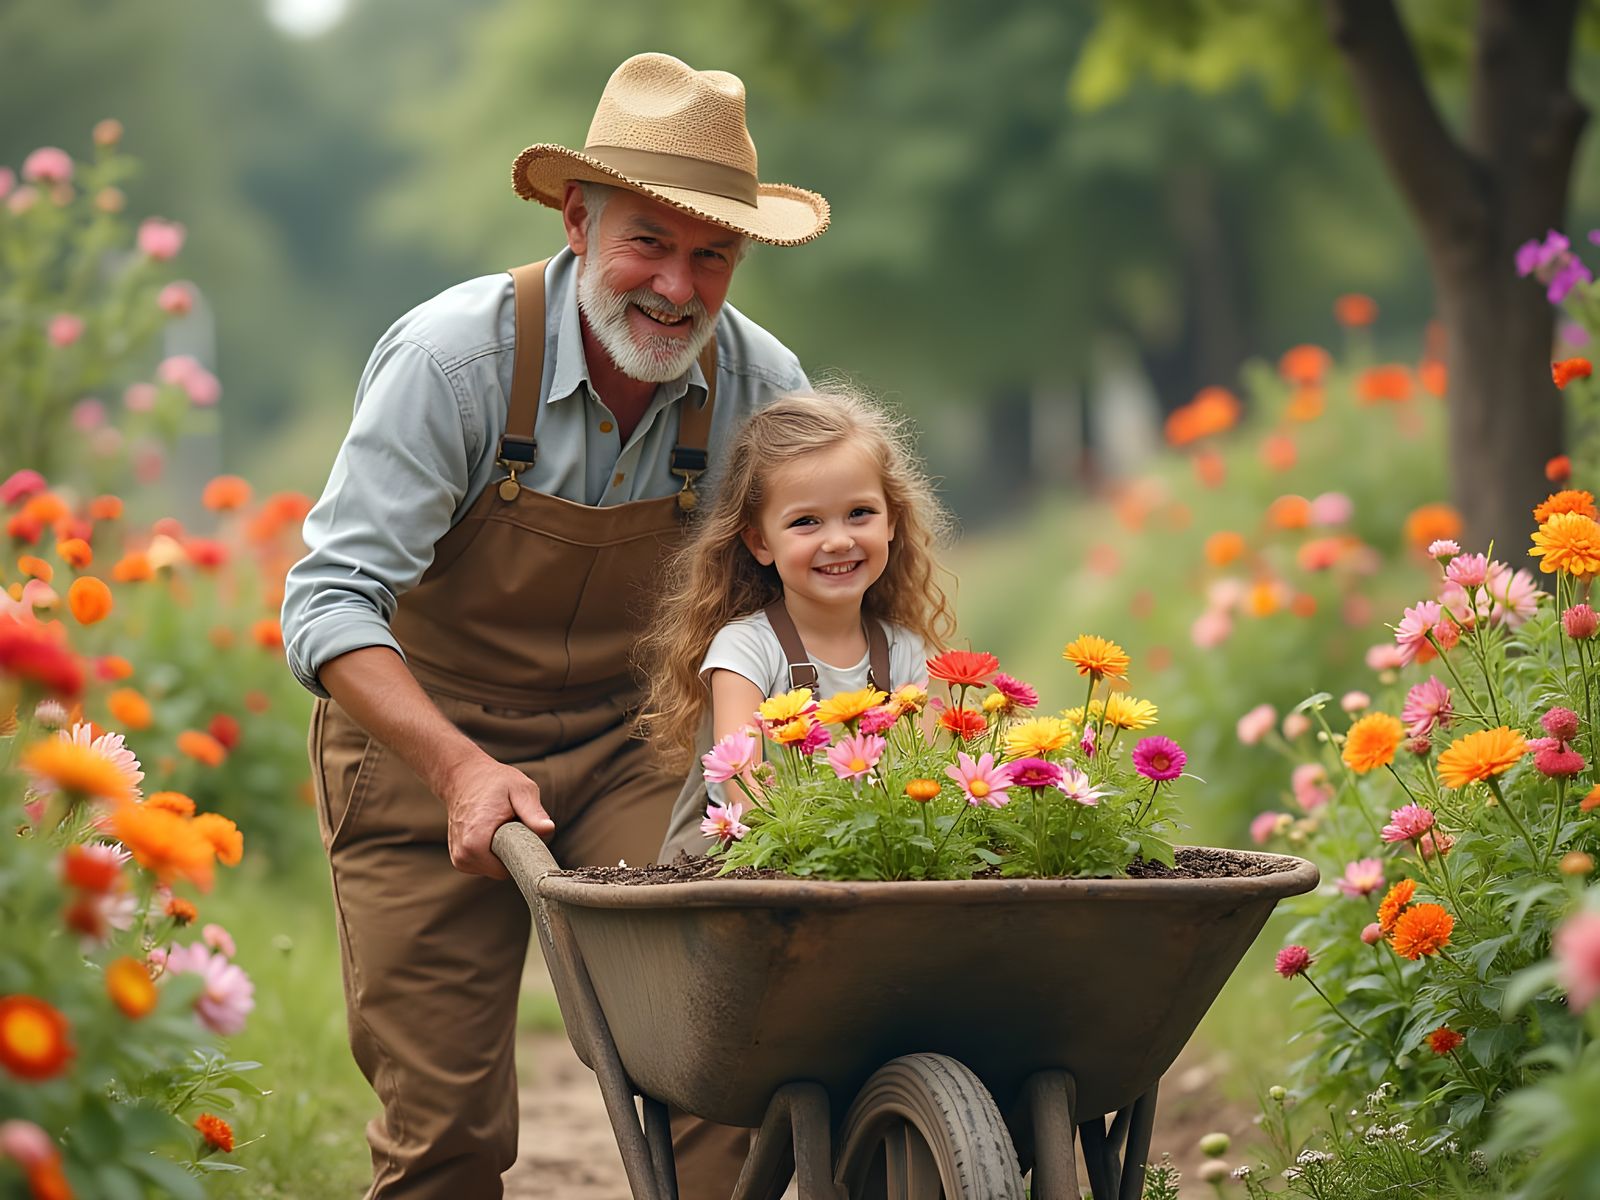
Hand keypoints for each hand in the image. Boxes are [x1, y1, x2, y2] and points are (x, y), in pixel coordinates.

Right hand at [440, 755, 555, 878]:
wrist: (463, 776)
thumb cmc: (494, 782)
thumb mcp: (520, 790)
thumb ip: (533, 813)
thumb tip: (548, 829)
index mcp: (476, 841)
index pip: (510, 869)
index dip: (523, 854)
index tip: (526, 834)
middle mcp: (463, 855)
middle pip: (502, 870)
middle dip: (513, 851)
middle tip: (514, 825)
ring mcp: (459, 859)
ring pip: (494, 868)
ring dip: (503, 851)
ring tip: (501, 826)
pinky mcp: (459, 859)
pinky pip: (485, 864)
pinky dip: (492, 851)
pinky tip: (492, 832)